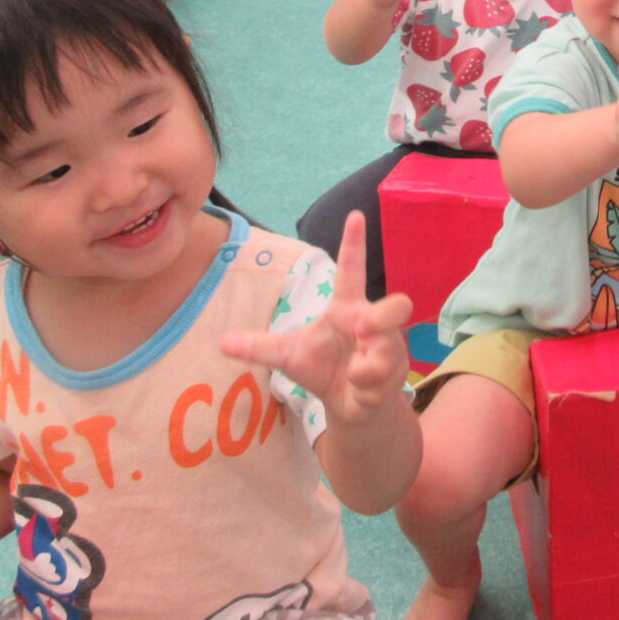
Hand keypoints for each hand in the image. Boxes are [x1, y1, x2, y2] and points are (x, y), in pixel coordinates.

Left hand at [220, 212, 412, 425]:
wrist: (348, 405)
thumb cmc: (322, 369)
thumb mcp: (288, 356)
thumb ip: (259, 347)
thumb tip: (221, 341)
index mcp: (346, 309)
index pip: (351, 270)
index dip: (353, 243)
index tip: (354, 215)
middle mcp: (372, 323)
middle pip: (397, 305)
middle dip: (384, 316)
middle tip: (361, 329)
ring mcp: (388, 349)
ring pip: (387, 348)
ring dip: (367, 366)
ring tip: (353, 374)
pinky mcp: (395, 374)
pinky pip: (382, 378)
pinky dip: (365, 388)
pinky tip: (358, 391)